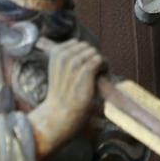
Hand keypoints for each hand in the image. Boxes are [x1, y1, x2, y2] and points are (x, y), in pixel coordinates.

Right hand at [30, 40, 105, 154]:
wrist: (59, 116)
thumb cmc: (61, 96)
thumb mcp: (58, 72)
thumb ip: (68, 59)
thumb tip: (87, 50)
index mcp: (55, 54)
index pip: (76, 43)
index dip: (82, 53)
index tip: (84, 65)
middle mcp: (64, 56)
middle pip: (86, 47)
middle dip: (91, 57)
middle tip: (93, 71)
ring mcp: (74, 63)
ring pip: (93, 52)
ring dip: (99, 62)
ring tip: (98, 74)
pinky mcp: (85, 72)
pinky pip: (99, 60)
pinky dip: (104, 66)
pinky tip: (103, 75)